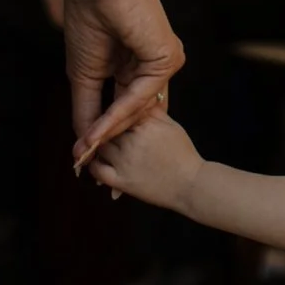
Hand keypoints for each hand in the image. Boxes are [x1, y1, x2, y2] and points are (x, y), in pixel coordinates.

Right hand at [64, 0, 182, 166]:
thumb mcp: (84, 74)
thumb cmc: (88, 19)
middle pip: (138, 118)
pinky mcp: (167, 59)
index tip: (98, 172)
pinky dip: (116, 117)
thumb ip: (88, 108)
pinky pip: (139, 97)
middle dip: (119, 150)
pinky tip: (97, 134)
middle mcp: (154, 67)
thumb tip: (83, 144)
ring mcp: (163, 63)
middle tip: (108, 187)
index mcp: (137, 66)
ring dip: (110, 134)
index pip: (131, 111)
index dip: (113, 139)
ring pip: (136, 111)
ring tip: (87, 158)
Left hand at [87, 104, 202, 210]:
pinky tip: (96, 161)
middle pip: (108, 128)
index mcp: (145, 124)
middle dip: (107, 129)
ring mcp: (124, 161)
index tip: (114, 116)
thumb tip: (138, 99)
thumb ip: (153, 112)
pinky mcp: (120, 180)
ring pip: (99, 146)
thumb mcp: (172, 126)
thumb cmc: (183, 154)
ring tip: (102, 145)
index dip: (116, 114)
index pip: (121, 112)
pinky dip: (93, 164)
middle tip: (106, 131)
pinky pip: (97, 169)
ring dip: (99, 145)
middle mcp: (132, 140)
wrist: (191, 185)